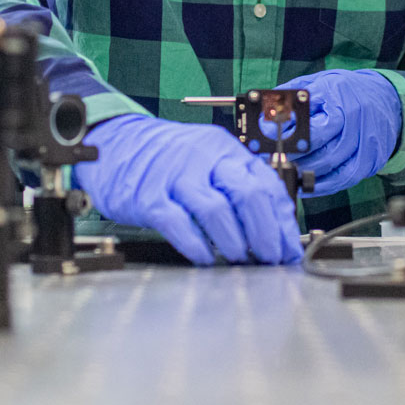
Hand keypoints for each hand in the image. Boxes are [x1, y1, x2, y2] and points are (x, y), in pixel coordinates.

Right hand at [77, 115, 302, 265]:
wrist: (115, 144)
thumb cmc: (165, 158)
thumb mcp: (207, 161)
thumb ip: (236, 188)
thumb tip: (272, 231)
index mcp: (226, 149)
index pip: (267, 184)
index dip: (283, 222)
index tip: (289, 249)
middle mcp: (204, 159)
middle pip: (249, 194)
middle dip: (266, 234)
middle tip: (270, 258)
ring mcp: (176, 176)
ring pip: (217, 210)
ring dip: (235, 242)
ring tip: (241, 261)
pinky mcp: (149, 197)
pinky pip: (179, 223)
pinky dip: (196, 245)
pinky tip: (205, 258)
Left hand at [276, 70, 404, 195]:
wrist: (384, 97)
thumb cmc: (345, 90)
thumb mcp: (318, 84)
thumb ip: (292, 100)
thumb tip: (267, 118)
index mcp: (341, 101)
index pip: (315, 131)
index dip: (291, 144)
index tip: (272, 149)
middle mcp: (357, 123)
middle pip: (326, 154)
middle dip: (297, 163)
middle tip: (276, 165)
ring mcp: (368, 144)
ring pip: (336, 169)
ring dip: (309, 176)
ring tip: (288, 174)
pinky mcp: (373, 159)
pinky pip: (346, 179)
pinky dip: (325, 185)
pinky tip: (308, 184)